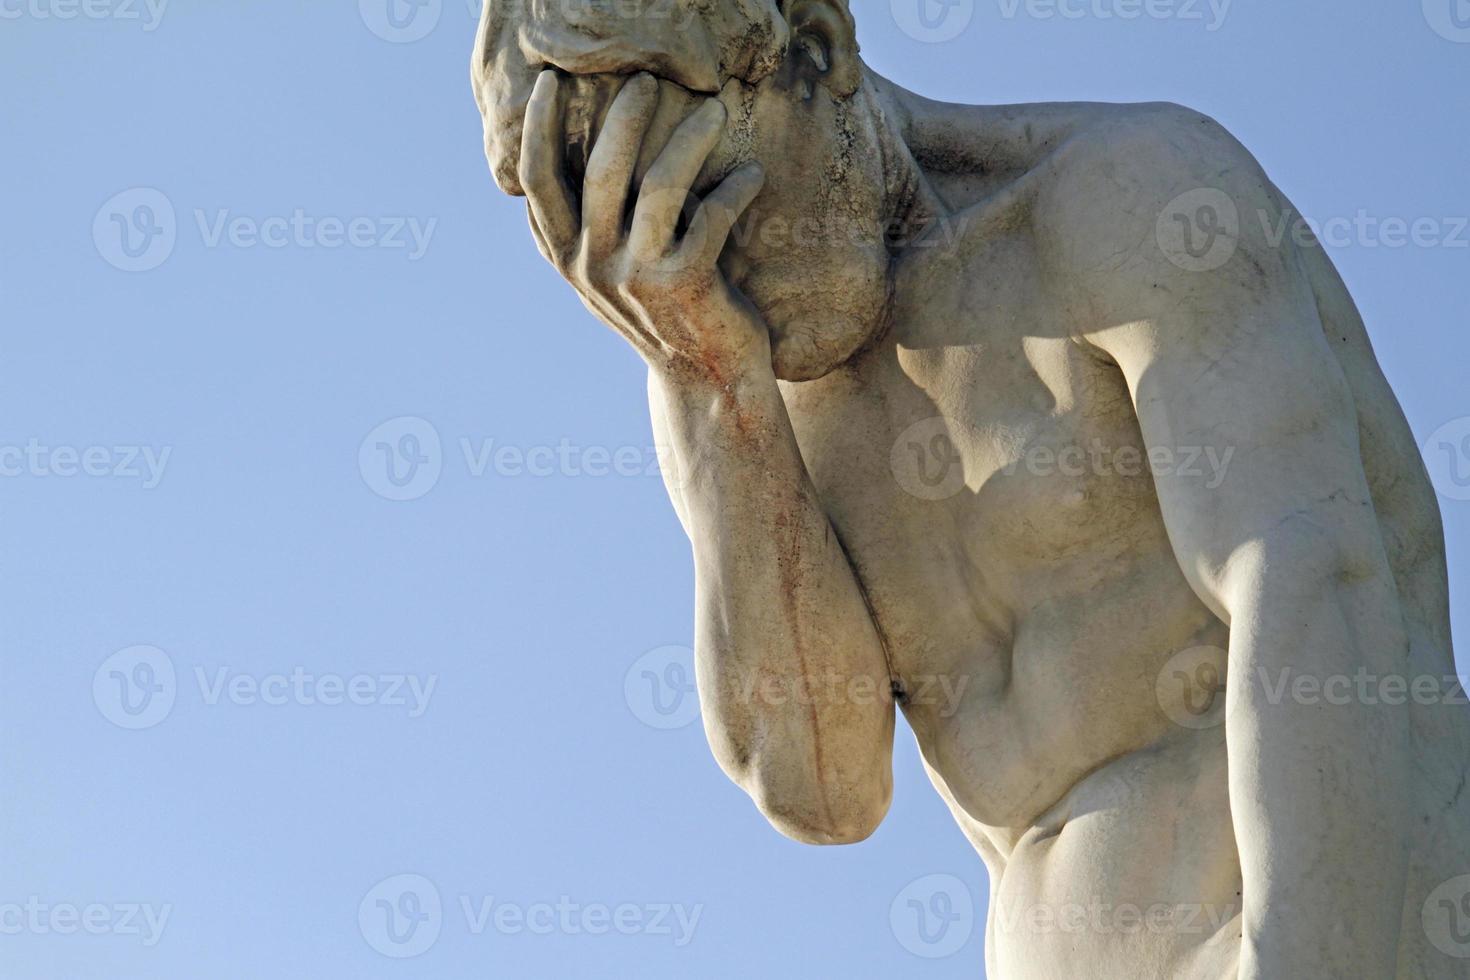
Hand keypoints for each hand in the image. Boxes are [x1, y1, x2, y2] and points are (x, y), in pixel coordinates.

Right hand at [519, 70, 769, 384]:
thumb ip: (587, 231)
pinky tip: (753, 173)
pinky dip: (737, 187)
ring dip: (691, 138)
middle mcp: (596, 267)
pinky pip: (713, 215)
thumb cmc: (664, 315)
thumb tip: (576, 155)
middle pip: (601, 170)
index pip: (539, 184)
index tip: (551, 84)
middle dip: (624, 115)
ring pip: (661, 185)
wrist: (708, 383)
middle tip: (646, 79)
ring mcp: (640, 277)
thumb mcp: (609, 277)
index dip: (539, 130)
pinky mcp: (688, 284)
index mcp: (570, 259)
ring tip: (715, 109)